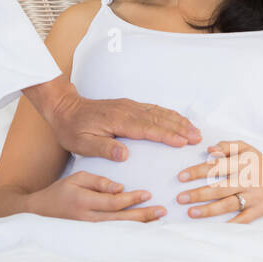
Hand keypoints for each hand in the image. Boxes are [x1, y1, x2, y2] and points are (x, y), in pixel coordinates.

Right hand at [26, 171, 166, 222]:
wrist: (41, 213)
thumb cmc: (60, 192)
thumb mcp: (76, 178)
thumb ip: (97, 181)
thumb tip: (119, 188)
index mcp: (84, 201)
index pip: (113, 202)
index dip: (131, 199)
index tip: (147, 193)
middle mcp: (89, 219)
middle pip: (121, 219)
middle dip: (143, 215)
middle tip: (162, 210)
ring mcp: (90, 231)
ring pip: (120, 229)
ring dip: (140, 225)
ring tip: (158, 220)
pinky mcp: (93, 236)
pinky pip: (116, 234)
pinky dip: (131, 232)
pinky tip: (144, 229)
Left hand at [48, 92, 201, 160]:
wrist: (64, 108)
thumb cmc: (72, 129)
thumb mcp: (82, 144)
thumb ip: (104, 149)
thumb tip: (124, 155)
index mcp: (117, 120)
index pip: (147, 129)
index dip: (166, 135)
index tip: (182, 142)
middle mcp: (127, 111)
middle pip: (158, 119)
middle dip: (179, 128)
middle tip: (197, 138)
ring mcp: (129, 106)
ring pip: (158, 112)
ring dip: (177, 121)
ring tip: (194, 130)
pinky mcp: (129, 106)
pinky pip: (153, 109)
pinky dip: (168, 115)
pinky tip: (177, 120)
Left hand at [175, 140, 262, 223]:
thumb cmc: (259, 163)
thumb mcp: (246, 148)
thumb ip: (227, 146)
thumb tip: (208, 150)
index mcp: (243, 163)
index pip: (216, 166)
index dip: (197, 171)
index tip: (181, 177)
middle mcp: (248, 180)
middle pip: (220, 188)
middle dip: (198, 194)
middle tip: (180, 198)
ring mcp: (253, 197)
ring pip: (228, 204)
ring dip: (208, 210)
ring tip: (190, 212)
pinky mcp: (258, 211)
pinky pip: (242, 219)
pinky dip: (229, 224)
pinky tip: (213, 227)